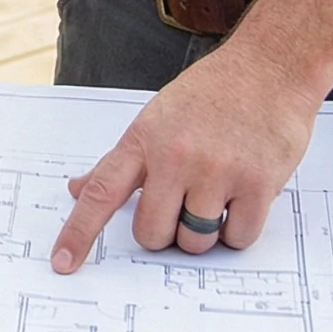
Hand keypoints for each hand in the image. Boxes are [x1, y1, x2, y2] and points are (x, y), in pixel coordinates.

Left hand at [52, 41, 321, 268]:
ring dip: (205, 231)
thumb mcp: (155, 118)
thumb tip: (78, 190)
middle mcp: (174, 156)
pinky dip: (239, 229)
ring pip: (195, 241)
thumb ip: (119, 161)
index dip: (79, 233)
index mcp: (143, 139)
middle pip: (152, 233)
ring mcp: (216, 170)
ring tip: (218, 192)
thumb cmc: (210, 93)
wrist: (269, 67)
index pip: (101, 193)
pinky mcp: (257, 183)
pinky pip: (237, 238)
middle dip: (166, 230)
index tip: (62, 264)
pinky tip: (243, 196)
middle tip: (183, 203)